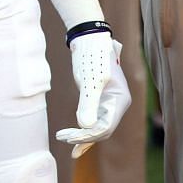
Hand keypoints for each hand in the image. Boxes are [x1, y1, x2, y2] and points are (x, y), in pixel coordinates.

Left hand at [56, 36, 129, 157]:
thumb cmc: (91, 58)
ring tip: (66, 142)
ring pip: (98, 127)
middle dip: (83, 136)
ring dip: (82, 136)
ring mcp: (109, 103)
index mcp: (120, 101)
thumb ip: (88, 103)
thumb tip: (85, 127)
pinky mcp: (100, 100)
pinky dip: (84, 130)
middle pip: (102, 129)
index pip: (106, 127)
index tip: (69, 136)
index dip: (88, 135)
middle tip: (62, 137)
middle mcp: (117, 104)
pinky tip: (74, 140)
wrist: (89, 40)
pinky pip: (94, 120)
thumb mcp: (89, 80)